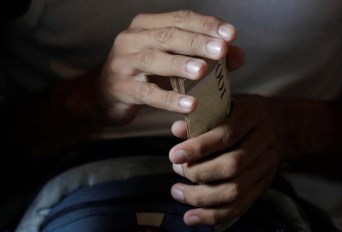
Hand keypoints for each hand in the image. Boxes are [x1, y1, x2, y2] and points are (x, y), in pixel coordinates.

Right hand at [97, 10, 243, 124]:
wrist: (103, 96)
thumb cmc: (145, 75)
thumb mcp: (173, 62)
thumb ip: (205, 56)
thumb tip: (238, 55)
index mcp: (147, 25)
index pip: (181, 18)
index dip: (206, 24)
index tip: (232, 34)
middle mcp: (134, 38)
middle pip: (169, 35)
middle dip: (198, 41)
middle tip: (222, 49)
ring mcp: (125, 62)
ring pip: (156, 59)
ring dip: (181, 64)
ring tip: (204, 70)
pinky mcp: (122, 88)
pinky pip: (149, 93)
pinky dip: (170, 99)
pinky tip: (189, 104)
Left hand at [169, 94, 282, 225]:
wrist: (282, 124)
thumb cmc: (243, 113)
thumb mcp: (225, 105)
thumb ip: (202, 117)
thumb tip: (177, 130)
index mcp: (253, 117)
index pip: (227, 135)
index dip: (200, 147)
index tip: (174, 155)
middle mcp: (264, 143)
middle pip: (233, 166)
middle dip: (199, 173)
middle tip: (176, 169)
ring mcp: (266, 167)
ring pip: (235, 190)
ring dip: (202, 197)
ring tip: (177, 192)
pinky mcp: (263, 186)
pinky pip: (239, 207)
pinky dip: (213, 215)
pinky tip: (191, 217)